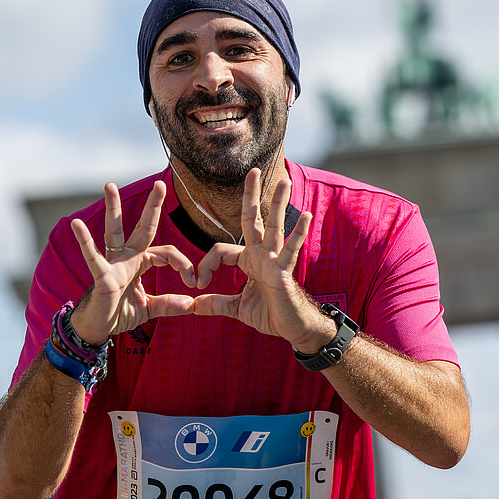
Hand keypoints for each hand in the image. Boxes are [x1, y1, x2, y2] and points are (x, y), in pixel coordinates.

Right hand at [70, 180, 195, 343]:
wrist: (97, 328)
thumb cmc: (119, 313)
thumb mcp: (149, 308)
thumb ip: (169, 304)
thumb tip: (191, 304)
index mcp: (140, 263)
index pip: (166, 253)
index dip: (183, 264)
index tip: (193, 281)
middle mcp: (127, 258)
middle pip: (143, 228)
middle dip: (152, 206)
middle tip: (160, 183)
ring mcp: (113, 264)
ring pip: (114, 231)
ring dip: (113, 209)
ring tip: (110, 186)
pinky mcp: (101, 276)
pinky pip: (94, 257)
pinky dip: (85, 241)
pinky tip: (77, 224)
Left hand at [193, 169, 318, 346]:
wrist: (293, 328)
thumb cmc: (270, 314)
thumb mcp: (236, 308)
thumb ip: (216, 303)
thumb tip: (193, 305)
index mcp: (248, 261)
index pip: (220, 250)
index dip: (206, 264)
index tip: (199, 283)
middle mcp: (261, 254)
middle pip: (253, 219)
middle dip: (251, 196)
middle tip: (253, 170)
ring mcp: (274, 260)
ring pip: (274, 227)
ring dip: (278, 204)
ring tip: (284, 181)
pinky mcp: (285, 271)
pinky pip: (291, 249)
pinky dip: (298, 233)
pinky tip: (306, 216)